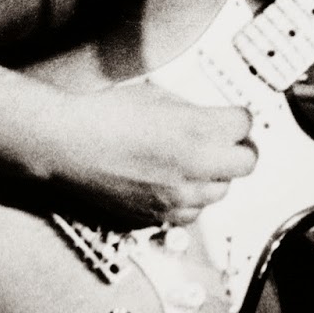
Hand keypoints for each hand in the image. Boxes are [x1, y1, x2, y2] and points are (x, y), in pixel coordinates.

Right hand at [47, 82, 256, 227]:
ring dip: (216, 175)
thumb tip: (212, 118)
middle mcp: (192, 168)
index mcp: (195, 130)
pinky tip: (176, 182)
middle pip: (246, 163)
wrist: (67, 146)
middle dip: (240, 148)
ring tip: (195, 161)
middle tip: (227, 140)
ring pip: (222, 191)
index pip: (245, 124)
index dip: (239, 117)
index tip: (233, 117)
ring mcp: (177, 197)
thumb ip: (192, 110)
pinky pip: (193, 212)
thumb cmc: (102, 116)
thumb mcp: (156, 95)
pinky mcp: (159, 216)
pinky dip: (191, 199)